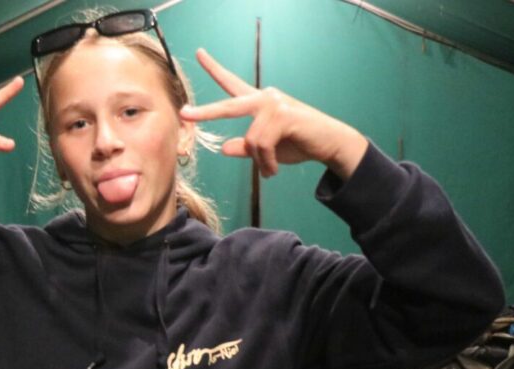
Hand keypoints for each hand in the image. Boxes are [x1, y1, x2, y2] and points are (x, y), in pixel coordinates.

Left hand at [180, 49, 367, 179]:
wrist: (330, 145)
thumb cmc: (298, 143)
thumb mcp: (267, 150)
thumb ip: (246, 148)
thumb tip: (223, 147)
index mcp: (258, 103)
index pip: (232, 84)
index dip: (214, 69)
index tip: (199, 53)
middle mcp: (264, 98)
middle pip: (228, 106)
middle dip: (205, 112)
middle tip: (184, 114)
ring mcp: (274, 104)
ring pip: (250, 140)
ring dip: (259, 161)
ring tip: (269, 169)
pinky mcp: (284, 115)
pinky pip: (262, 145)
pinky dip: (266, 162)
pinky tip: (273, 169)